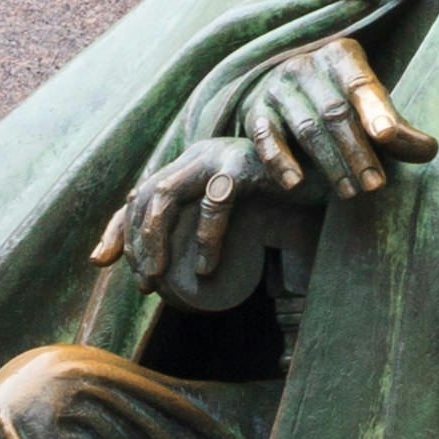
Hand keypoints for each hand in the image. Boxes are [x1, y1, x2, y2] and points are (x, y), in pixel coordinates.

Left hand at [93, 138, 288, 303]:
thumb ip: (221, 239)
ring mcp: (221, 156)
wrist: (336, 180)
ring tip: (158, 277)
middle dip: (135, 241)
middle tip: (143, 283)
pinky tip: (205, 268)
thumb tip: (203, 281)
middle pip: (147, 193)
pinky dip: (206, 238)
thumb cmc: (294, 206)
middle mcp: (201, 155)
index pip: (142, 191)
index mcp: (194, 165)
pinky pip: (216, 202)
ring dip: (153, 238)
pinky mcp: (246, 166)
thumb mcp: (248, 222)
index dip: (117, 226)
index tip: (102, 261)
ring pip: (166, 193)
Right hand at [241, 35, 438, 201]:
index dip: (375, 109)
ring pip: (305, 128)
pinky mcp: (255, 112)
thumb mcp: (370, 106)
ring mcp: (278, 87)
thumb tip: (426, 150)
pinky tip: (295, 184)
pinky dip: (280, 160)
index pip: (360, 83)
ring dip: (329, 164)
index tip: (388, 136)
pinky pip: (265, 138)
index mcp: (341, 55)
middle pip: (334, 112)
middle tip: (375, 185)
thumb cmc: (339, 100)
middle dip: (357, 152)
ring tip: (350, 192)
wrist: (284, 90)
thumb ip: (395, 127)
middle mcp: (305, 65)